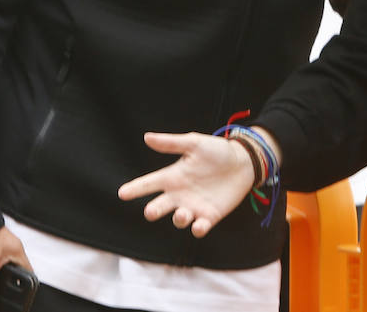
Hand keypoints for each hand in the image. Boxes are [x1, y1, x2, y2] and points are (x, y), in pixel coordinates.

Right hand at [117, 132, 257, 237]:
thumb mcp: (194, 143)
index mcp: (173, 177)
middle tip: (150, 211)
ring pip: (179, 219)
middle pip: (160, 206)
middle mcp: (180, 195)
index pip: (150, 183)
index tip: (122, 193)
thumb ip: (171, 143)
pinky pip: (199, 228)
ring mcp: (194, 207)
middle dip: (153, 211)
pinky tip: (199, 224)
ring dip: (178, 219)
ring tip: (182, 214)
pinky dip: (197, 229)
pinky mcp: (209, 216)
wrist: (244, 162)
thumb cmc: (217, 151)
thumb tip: (147, 137)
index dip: (136, 188)